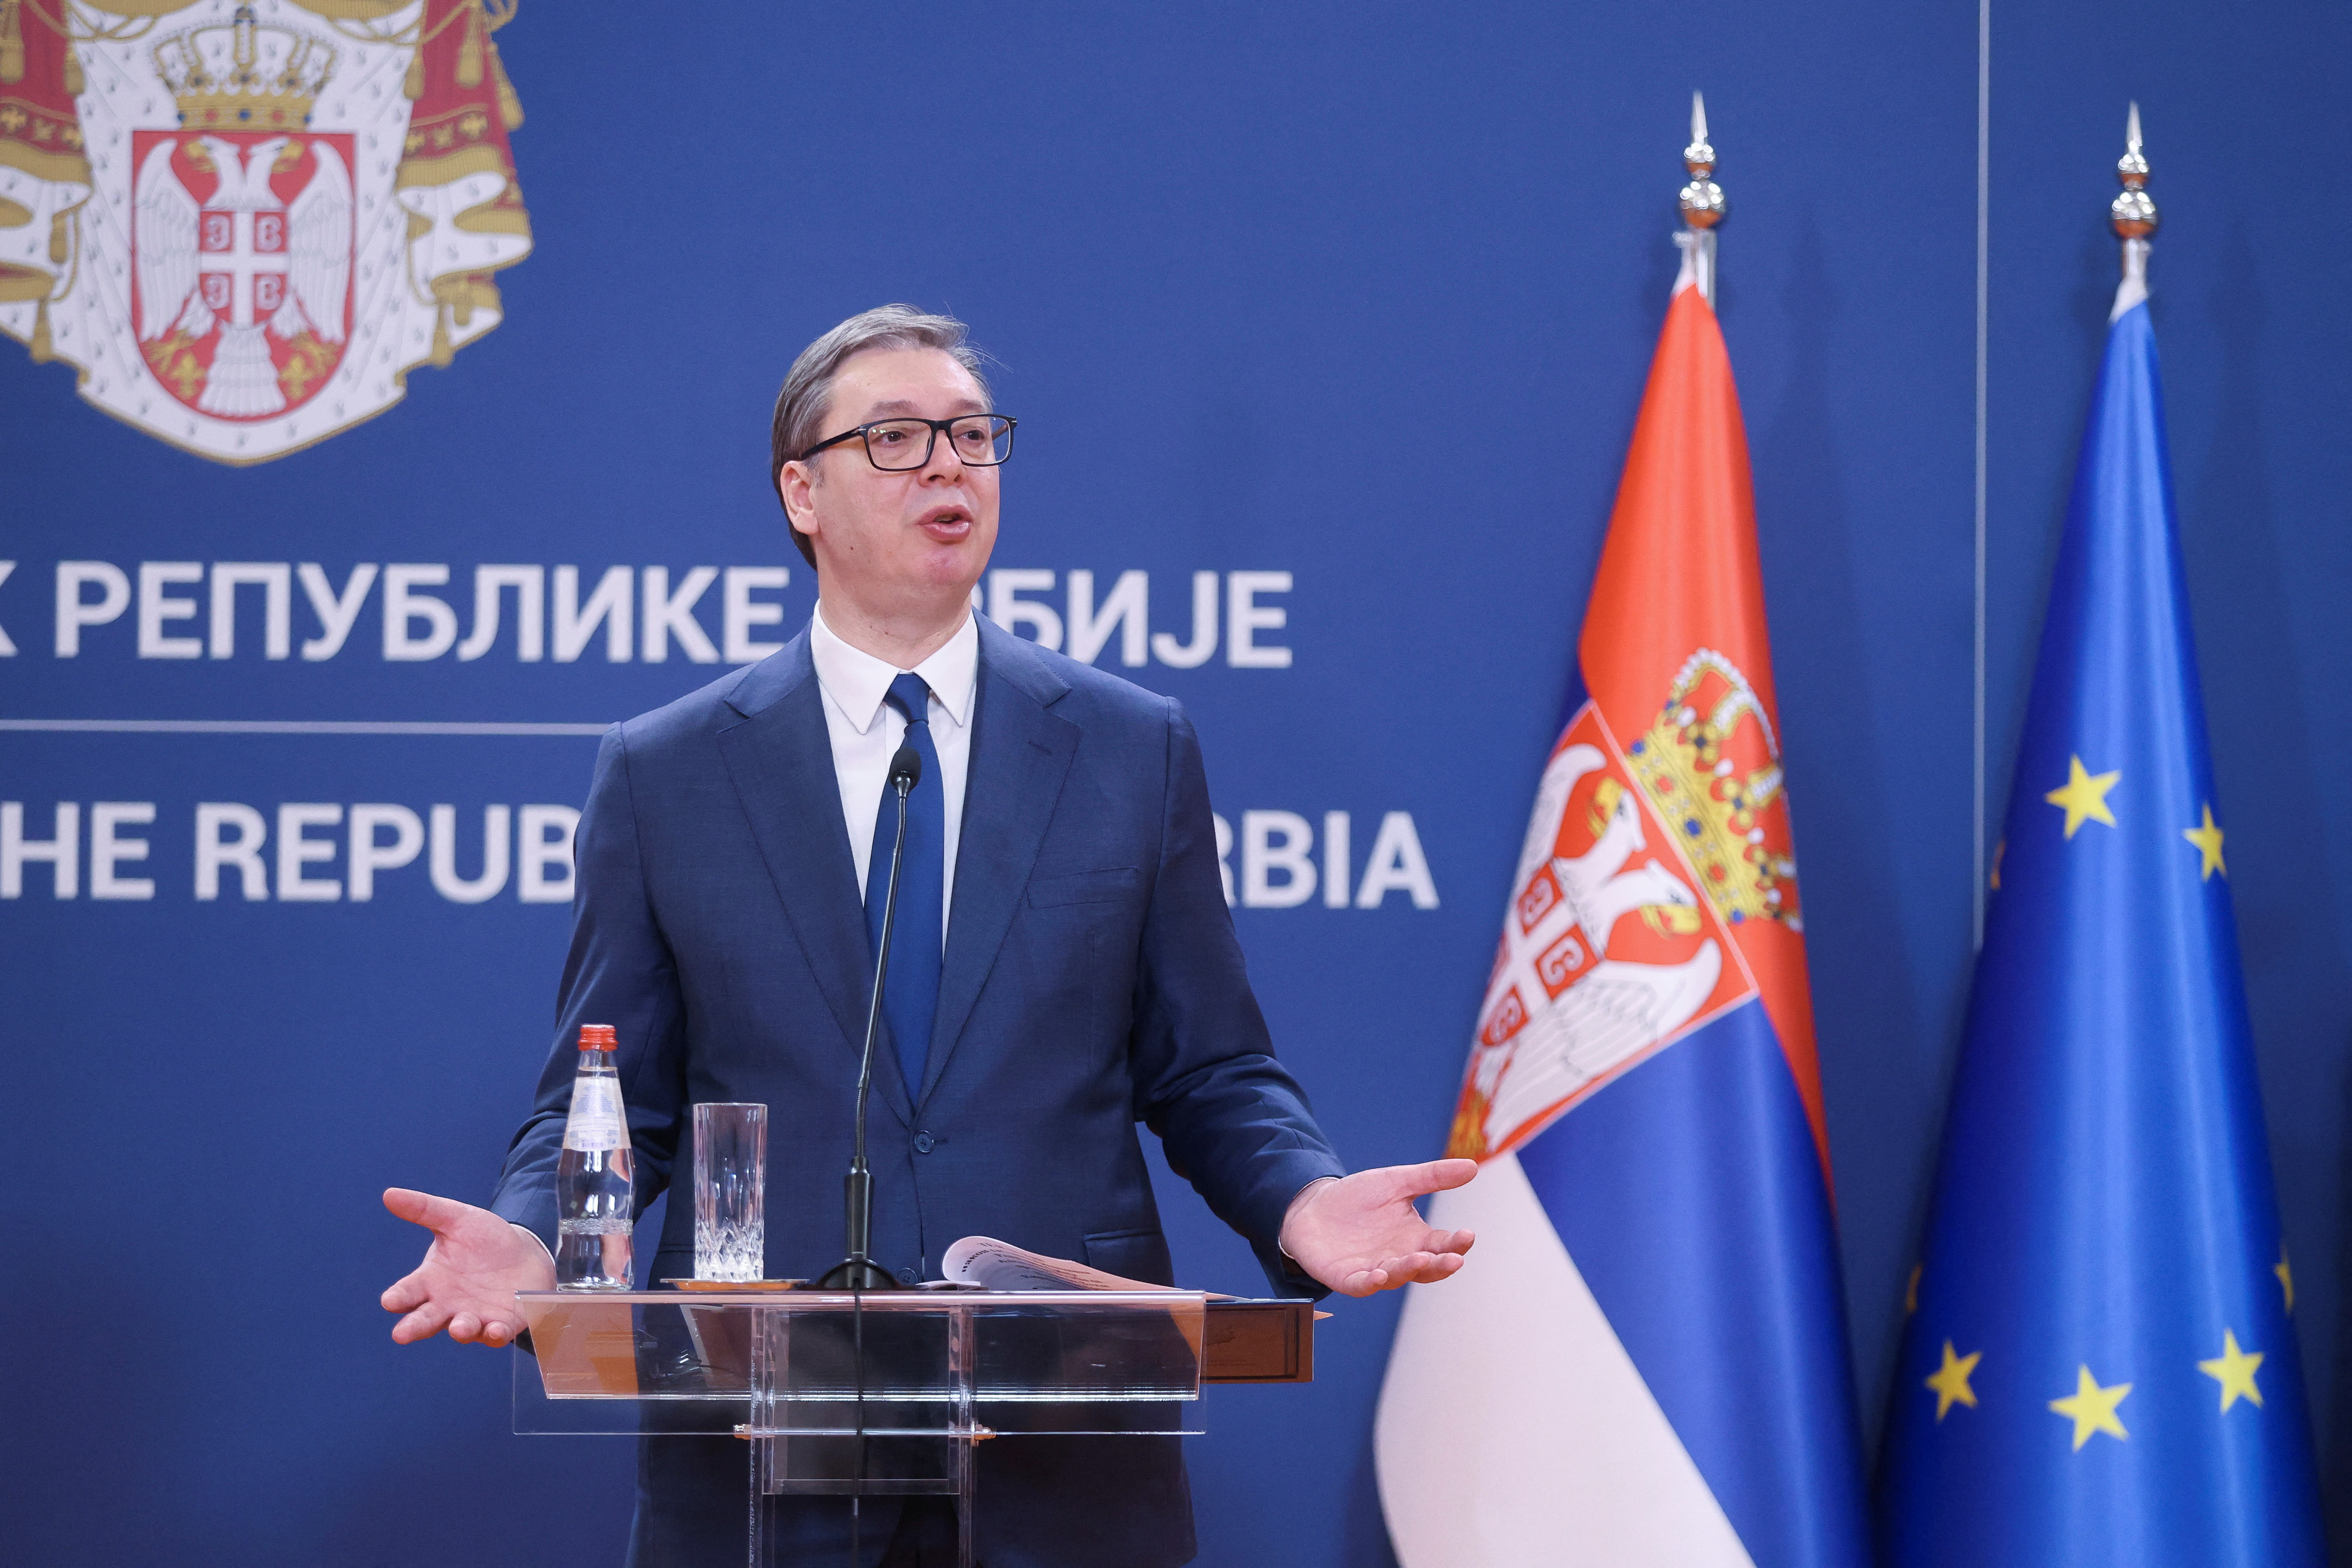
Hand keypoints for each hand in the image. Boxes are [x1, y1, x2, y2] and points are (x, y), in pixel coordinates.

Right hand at [380, 1187, 555, 1346]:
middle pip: (426, 1320)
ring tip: (458, 1327)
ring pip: (462, 1329)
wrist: (524, 1251)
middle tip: (401, 1334)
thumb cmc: (483, 1239)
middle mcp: (448, 1305)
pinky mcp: (502, 1323)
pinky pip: (497, 1334)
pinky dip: (496, 1334)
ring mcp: (475, 1317)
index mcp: (431, 1281)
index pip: (408, 1292)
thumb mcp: (456, 1219)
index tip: (389, 1300)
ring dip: (460, 1330)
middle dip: (414, 1327)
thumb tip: (389, 1194)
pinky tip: (496, 1330)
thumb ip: (425, 1210)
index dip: (398, 1297)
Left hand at [1277, 1159, 1476, 1296]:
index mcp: (1415, 1238)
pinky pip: (1361, 1285)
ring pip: (1397, 1276)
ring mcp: (1373, 1270)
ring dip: (1409, 1270)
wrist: (1312, 1205)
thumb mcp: (1396, 1181)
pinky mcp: (1347, 1277)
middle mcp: (1398, 1258)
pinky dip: (1371, 1282)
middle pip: (1426, 1268)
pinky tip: (1380, 1275)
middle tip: (1455, 1259)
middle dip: (1441, 1264)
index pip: (1442, 1245)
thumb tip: (1472, 1166)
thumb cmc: (1358, 1197)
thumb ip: (1432, 1177)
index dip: (1457, 1243)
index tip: (1468, 1234)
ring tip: (1421, 1260)